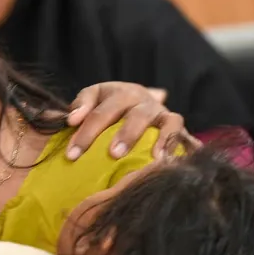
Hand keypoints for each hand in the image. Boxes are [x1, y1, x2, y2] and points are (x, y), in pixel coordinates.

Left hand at [65, 82, 188, 160]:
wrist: (136, 101)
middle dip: (126, 134)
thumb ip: (80, 106)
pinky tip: (168, 161)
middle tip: (114, 154)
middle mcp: (144, 100)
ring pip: (167, 121)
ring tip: (155, 158)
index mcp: (120, 93)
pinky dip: (177, 144)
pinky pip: (182, 133)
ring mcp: (162, 113)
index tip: (72, 155)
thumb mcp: (92, 99)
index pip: (101, 112)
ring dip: (161, 139)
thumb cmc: (107, 106)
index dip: (86, 133)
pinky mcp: (175, 126)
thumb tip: (71, 120)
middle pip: (136, 115)